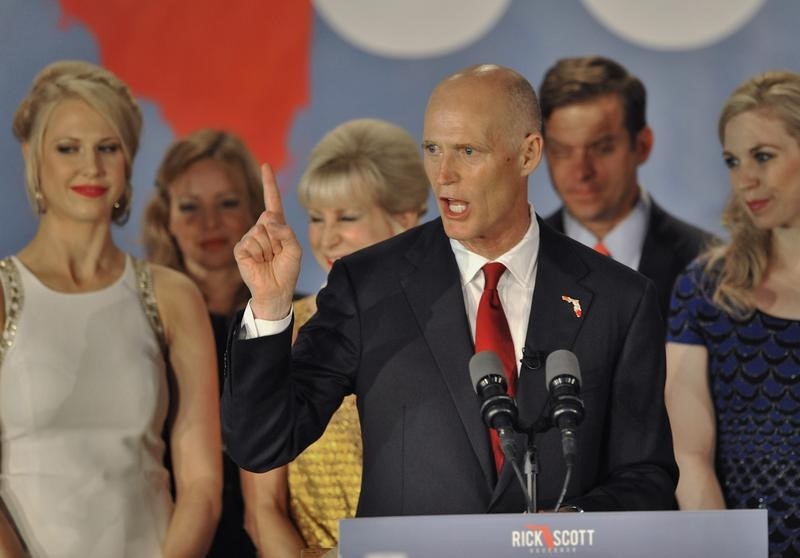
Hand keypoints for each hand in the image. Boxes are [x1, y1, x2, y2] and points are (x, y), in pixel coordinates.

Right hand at [234, 163, 301, 319]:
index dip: (269, 183)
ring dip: (268, 248)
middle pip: (269, 218)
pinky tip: (259, 262)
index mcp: (276, 226)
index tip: (265, 165)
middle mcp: (262, 229)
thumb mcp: (295, 249)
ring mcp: (250, 238)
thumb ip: (286, 231)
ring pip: (260, 231)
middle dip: (277, 237)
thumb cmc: (287, 270)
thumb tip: (267, 219)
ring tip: (269, 260)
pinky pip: (250, 242)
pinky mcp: (241, 249)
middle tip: (277, 253)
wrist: (276, 291)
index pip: (272, 201)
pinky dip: (258, 253)